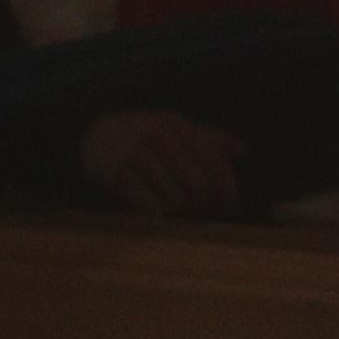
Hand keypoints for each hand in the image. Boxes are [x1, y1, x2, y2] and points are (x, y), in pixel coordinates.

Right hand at [81, 108, 249, 215]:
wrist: (95, 133)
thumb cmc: (145, 135)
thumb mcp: (176, 129)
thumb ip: (209, 139)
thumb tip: (243, 148)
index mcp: (178, 126)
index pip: (214, 160)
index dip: (227, 188)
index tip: (229, 206)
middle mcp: (159, 138)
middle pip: (199, 184)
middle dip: (203, 202)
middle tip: (200, 208)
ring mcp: (137, 155)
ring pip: (176, 198)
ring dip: (180, 208)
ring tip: (177, 205)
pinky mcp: (118, 175)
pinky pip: (151, 206)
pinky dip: (160, 211)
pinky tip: (158, 207)